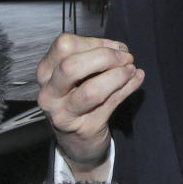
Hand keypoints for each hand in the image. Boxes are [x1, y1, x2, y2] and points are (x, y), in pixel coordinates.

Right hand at [36, 33, 143, 179]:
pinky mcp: (86, 128)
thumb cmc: (76, 99)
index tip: (112, 46)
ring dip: (118, 76)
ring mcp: (65, 114)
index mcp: (46, 72)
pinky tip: (136, 79)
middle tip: (124, 57)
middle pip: (72, 66)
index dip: (94, 42)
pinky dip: (129, 87)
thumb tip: (119, 48)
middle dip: (105, 57)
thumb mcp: (77, 75)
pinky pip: (111, 104)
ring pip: (92, 90)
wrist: (75, 141)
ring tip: (130, 70)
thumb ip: (95, 56)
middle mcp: (50, 94)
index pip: (65, 46)